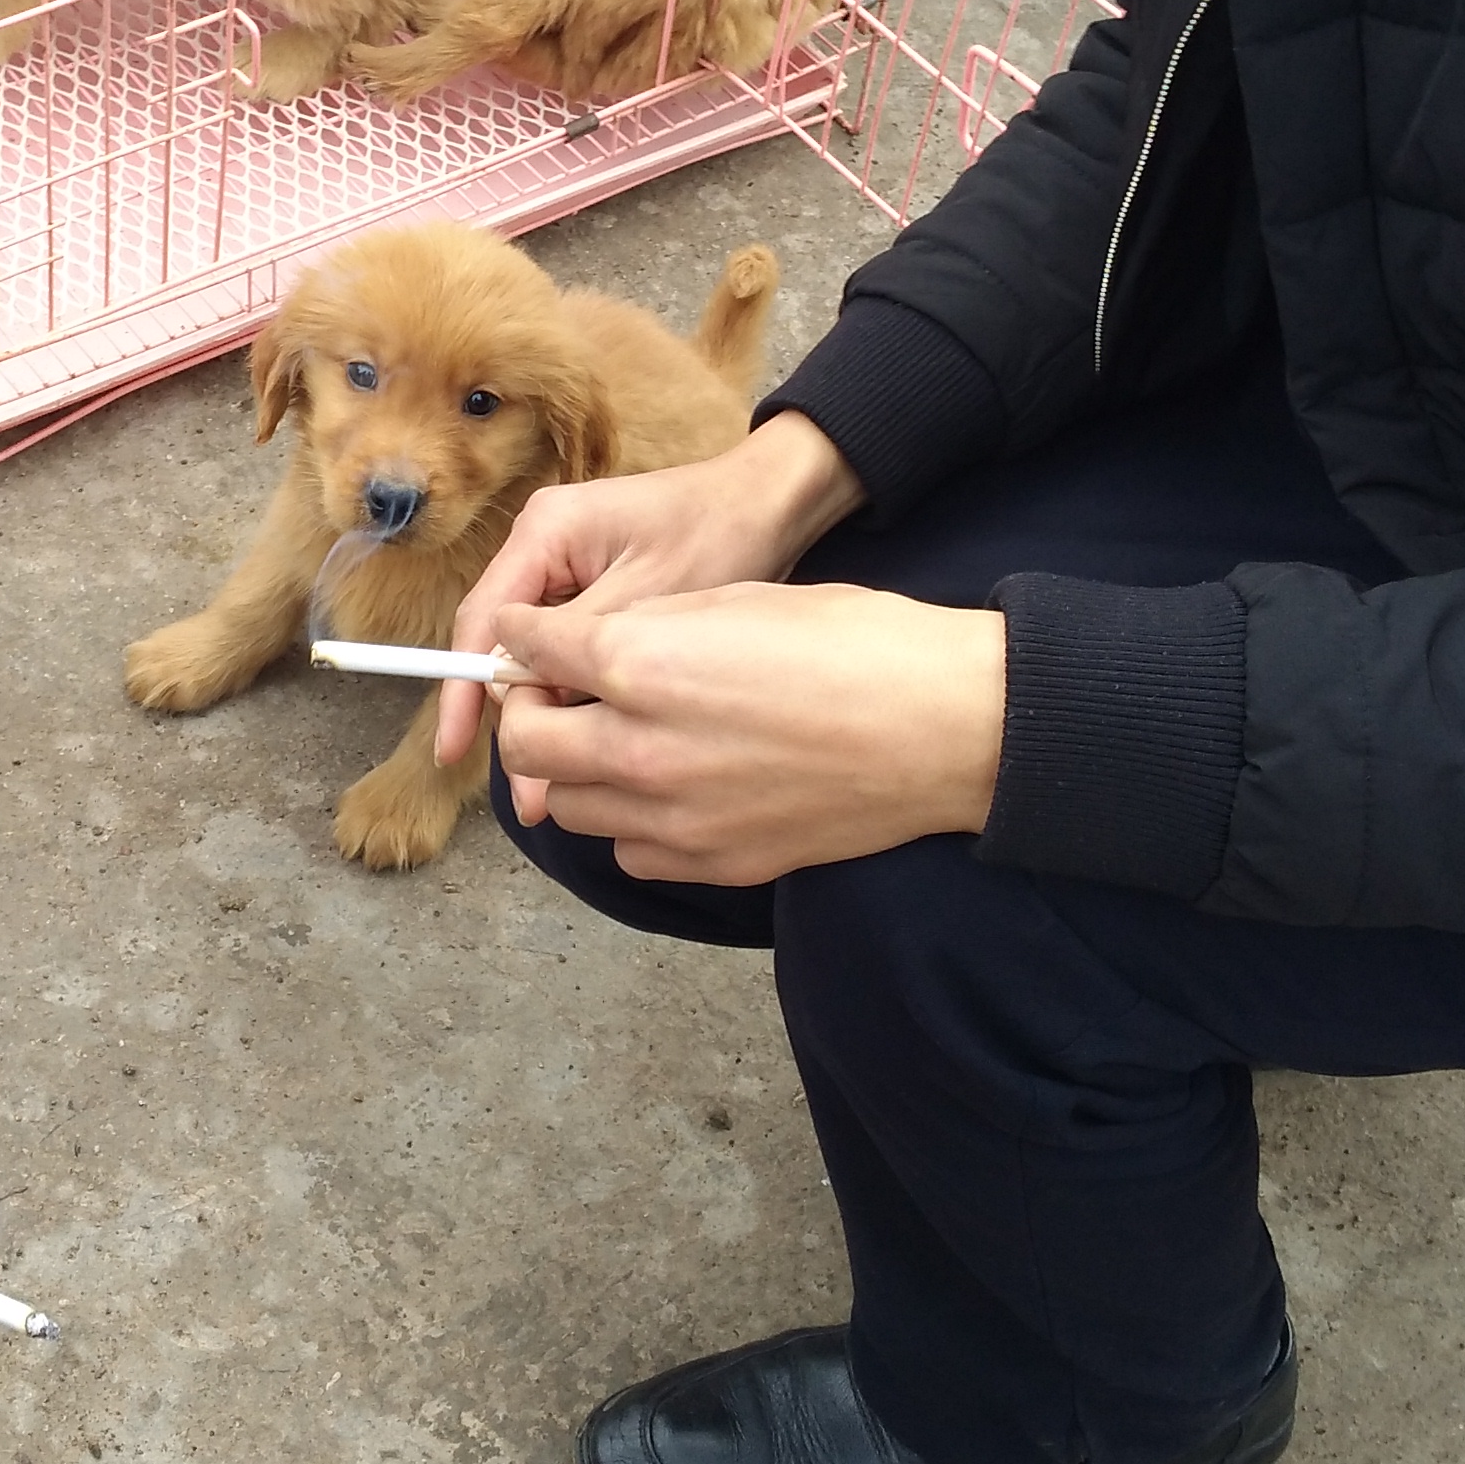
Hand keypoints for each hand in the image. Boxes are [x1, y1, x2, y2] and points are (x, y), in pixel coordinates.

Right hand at [433, 412, 866, 762]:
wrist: (773, 503)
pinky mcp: (594, 585)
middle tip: (532, 792)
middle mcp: (543, 546)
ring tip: (563, 781)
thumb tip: (525, 710)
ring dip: (549, 710)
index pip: (483, 620)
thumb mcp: (648, 600)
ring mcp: (567, 566)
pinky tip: (591, 738)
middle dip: (517, 717)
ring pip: (536, 653)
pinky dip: (576, 692)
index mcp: (544, 532)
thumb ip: (580, 653)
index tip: (454, 750)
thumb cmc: (719, 535)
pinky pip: (568, 648)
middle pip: (504, 644)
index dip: (465, 691)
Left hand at [489, 580, 1005, 886]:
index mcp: (641, 664)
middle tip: (565, 697)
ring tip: (625, 743)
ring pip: (569, 806)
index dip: (524, 638)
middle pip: (526, 744)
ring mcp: (674, 817)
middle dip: (532, 715)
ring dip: (579, 773)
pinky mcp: (712, 864)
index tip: (531, 638)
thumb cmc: (854, 643)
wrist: (940, 726)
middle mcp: (640, 748)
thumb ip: (644, 628)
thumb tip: (589, 642)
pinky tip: (673, 791)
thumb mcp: (736, 599)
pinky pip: (629, 851)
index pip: (527, 651)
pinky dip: (632, 823)